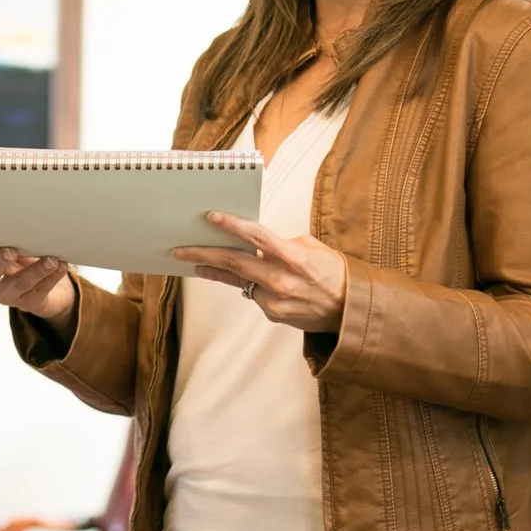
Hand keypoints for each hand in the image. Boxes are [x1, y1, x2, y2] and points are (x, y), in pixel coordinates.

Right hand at [0, 242, 75, 336]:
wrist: (52, 291)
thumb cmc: (30, 261)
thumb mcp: (21, 246)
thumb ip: (16, 237)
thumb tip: (25, 219)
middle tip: (10, 251)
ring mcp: (10, 294)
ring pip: (19, 284)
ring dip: (35, 271)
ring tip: (51, 260)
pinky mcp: (30, 303)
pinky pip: (40, 291)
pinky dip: (52, 277)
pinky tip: (61, 266)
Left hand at [167, 212, 348, 333]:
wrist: (351, 311)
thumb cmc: (334, 273)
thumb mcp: (314, 249)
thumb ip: (283, 244)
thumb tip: (256, 241)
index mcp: (294, 257)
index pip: (255, 236)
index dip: (231, 225)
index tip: (210, 217)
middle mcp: (281, 279)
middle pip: (234, 262)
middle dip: (203, 254)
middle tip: (180, 249)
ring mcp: (275, 300)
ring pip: (238, 280)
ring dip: (215, 271)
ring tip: (195, 263)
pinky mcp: (273, 313)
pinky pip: (254, 294)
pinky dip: (250, 285)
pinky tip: (246, 280)